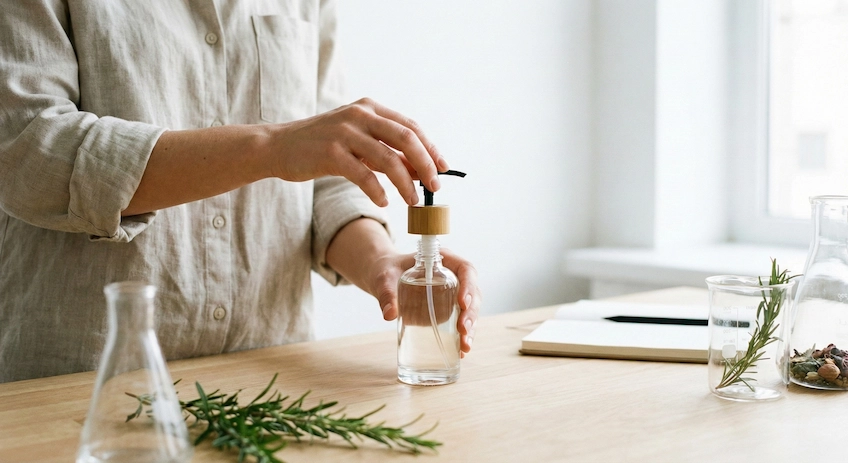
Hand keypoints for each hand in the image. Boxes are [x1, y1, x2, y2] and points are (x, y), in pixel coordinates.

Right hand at [265, 98, 449, 206]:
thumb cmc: (322, 146)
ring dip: (406, 183)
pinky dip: (378, 190)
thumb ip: (387, 152)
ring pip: (388, 159)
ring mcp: (344, 132)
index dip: (431, 148)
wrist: (279, 147)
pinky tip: (385, 201)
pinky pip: (363, 174)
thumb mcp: (358, 143)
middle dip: (426, 164)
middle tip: (435, 187)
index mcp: (370, 108)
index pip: (410, 126)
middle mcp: (360, 115)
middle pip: (406, 138)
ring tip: (413, 201)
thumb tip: (421, 170)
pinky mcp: (330, 153)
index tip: (443, 168)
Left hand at [372, 248, 480, 356]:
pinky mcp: (447, 310)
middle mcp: (453, 277)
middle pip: (472, 294)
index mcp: (445, 260)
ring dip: (470, 329)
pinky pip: (459, 322)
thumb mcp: (384, 278)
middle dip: (470, 314)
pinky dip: (461, 336)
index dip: (468, 286)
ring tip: (464, 347)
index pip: (465, 270)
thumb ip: (385, 293)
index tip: (462, 303)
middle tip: (463, 330)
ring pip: (469, 310)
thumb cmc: (386, 271)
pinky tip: (460, 351)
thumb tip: (389, 314)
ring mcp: (452, 294)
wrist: (384, 279)